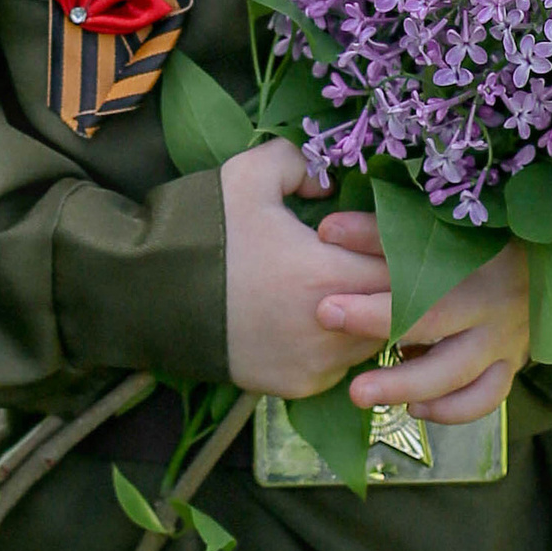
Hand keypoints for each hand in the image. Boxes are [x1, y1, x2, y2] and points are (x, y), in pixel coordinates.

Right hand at [222, 140, 400, 399]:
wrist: (149, 295)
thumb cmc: (206, 231)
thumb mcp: (250, 175)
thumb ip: (301, 163)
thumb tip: (329, 184)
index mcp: (328, 274)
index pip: (402, 265)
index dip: (395, 245)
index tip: (373, 231)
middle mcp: (332, 330)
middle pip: (397, 310)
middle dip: (389, 283)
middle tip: (367, 258)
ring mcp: (316, 366)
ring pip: (373, 340)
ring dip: (370, 315)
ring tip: (345, 286)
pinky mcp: (297, 387)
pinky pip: (341, 366)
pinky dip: (341, 343)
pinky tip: (319, 317)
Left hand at [318, 231, 528, 426]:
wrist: (543, 255)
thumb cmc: (477, 234)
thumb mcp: (434, 226)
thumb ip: (380, 232)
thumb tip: (326, 232)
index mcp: (477, 264)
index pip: (420, 289)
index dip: (372, 303)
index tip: (325, 309)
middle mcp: (495, 306)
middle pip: (439, 334)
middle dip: (387, 352)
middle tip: (347, 372)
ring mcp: (507, 339)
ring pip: (460, 376)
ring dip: (408, 387)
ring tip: (361, 394)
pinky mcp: (512, 362)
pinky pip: (485, 397)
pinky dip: (451, 409)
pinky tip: (415, 407)